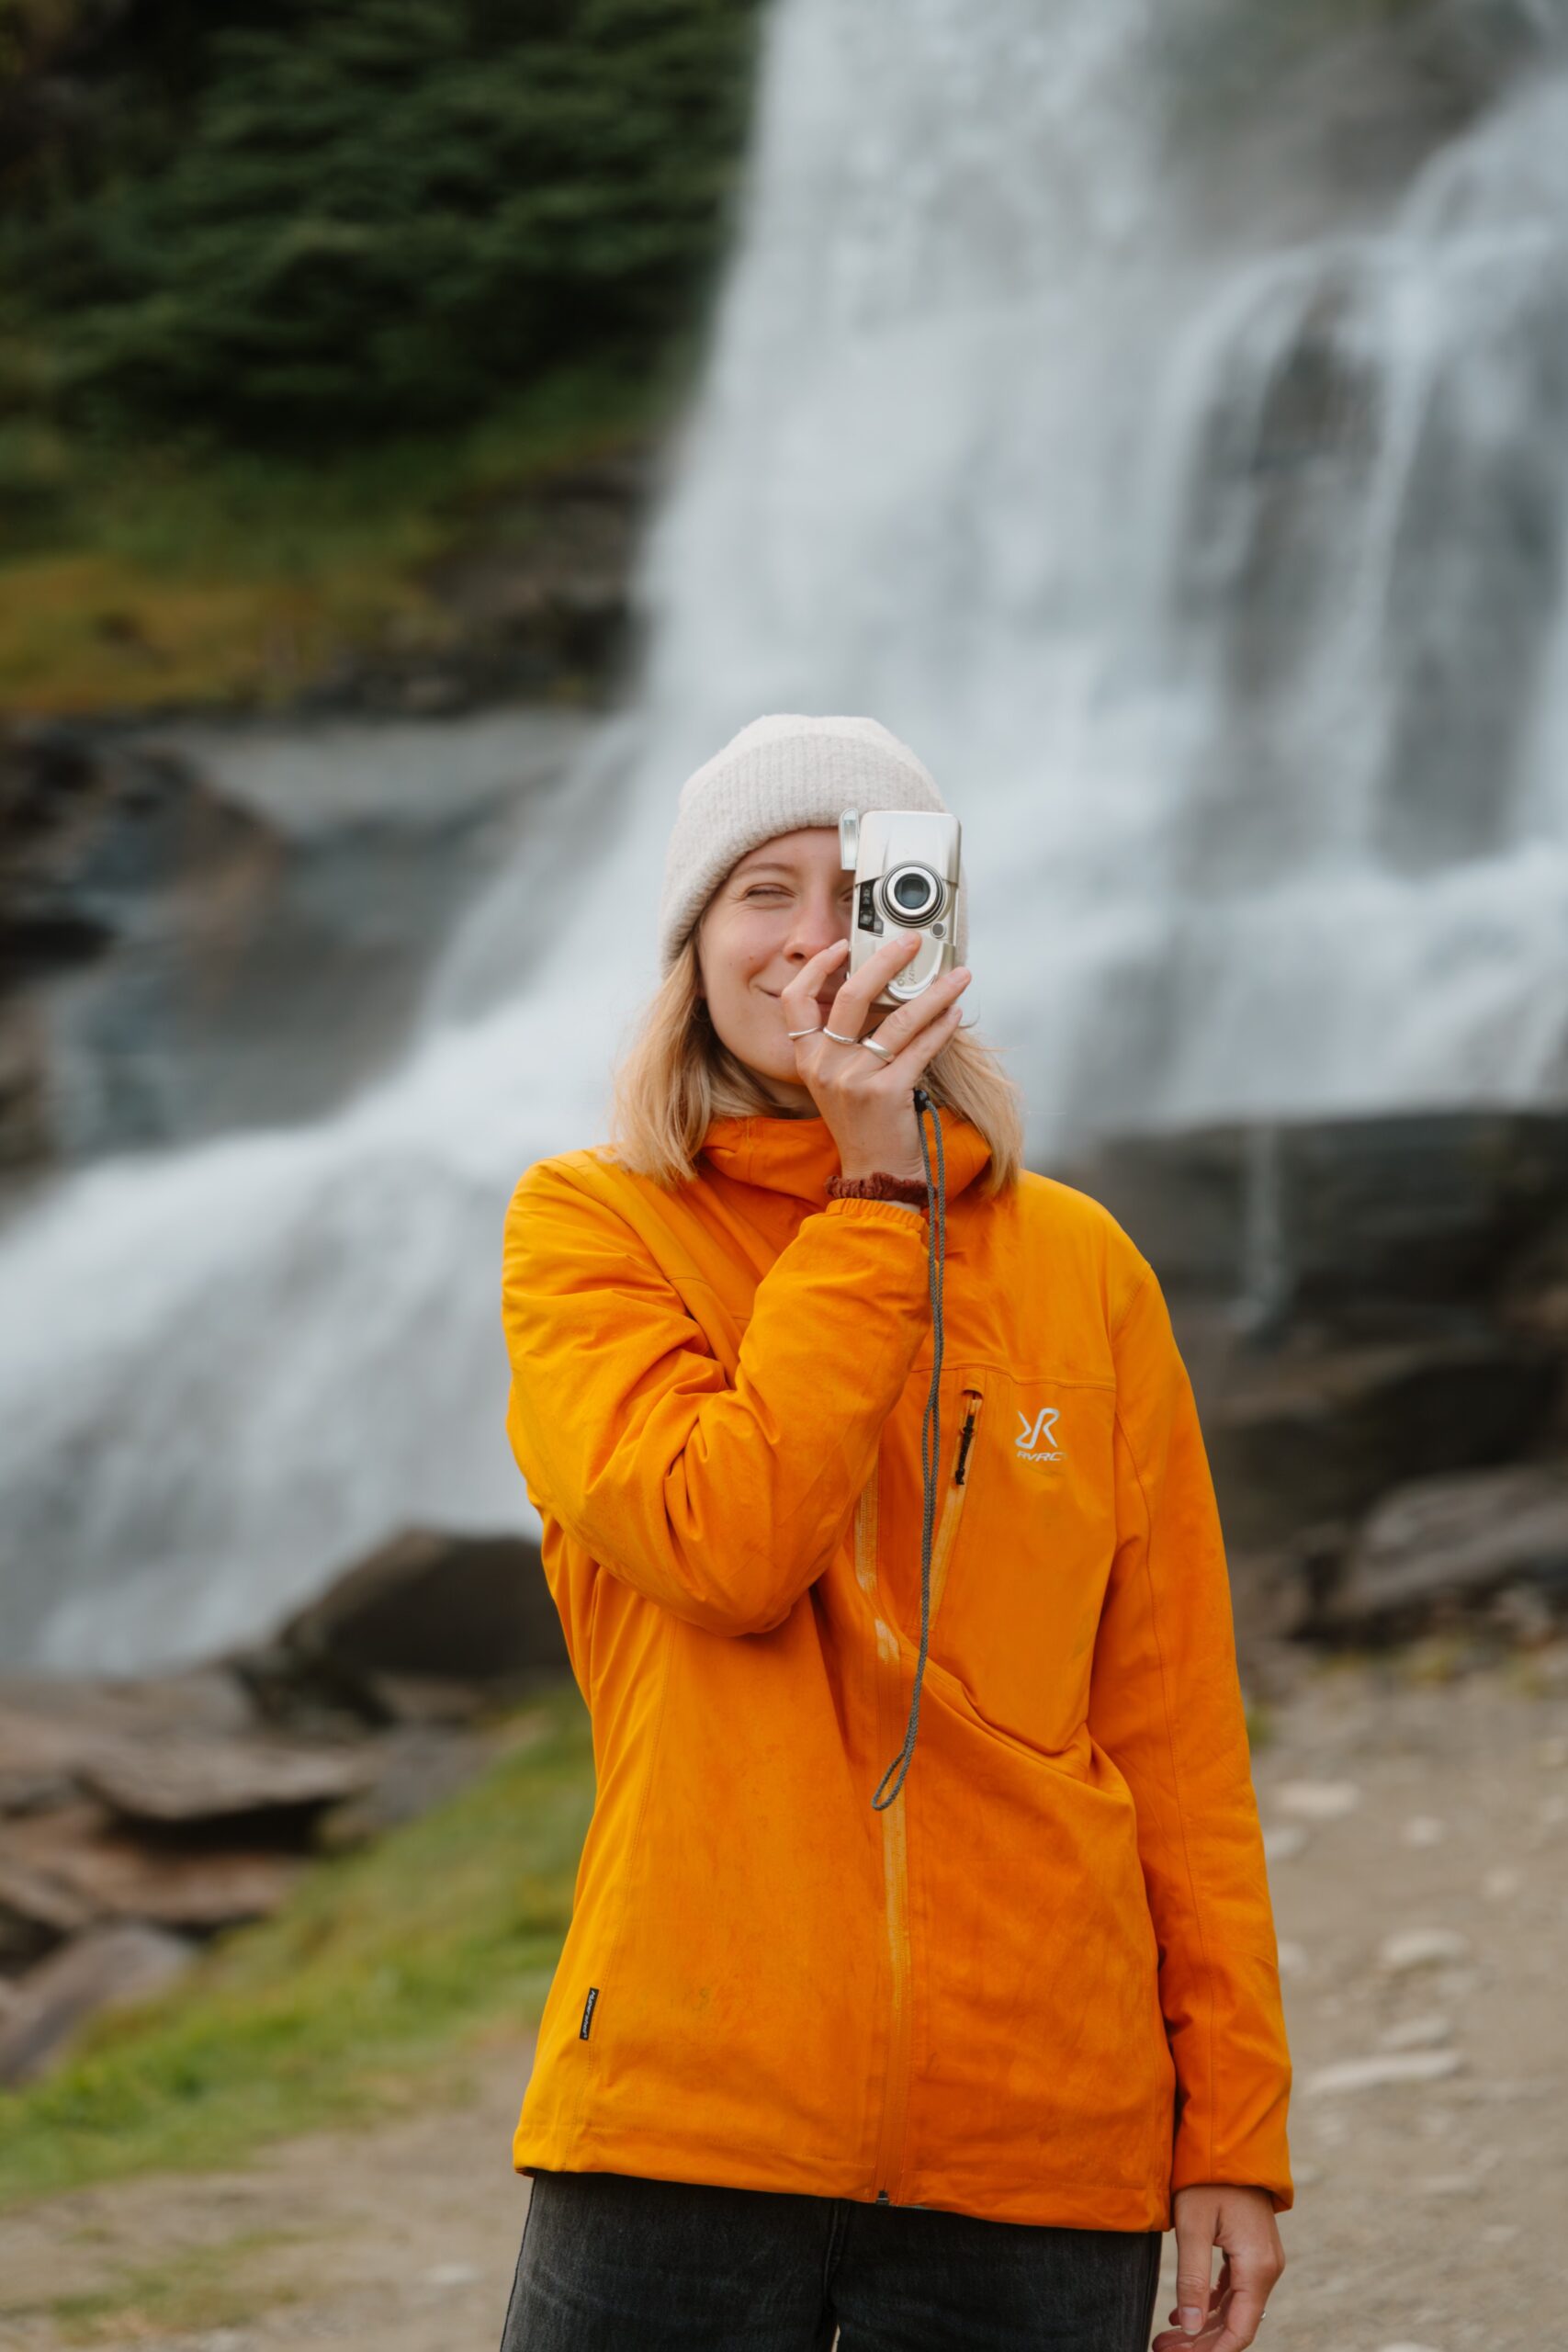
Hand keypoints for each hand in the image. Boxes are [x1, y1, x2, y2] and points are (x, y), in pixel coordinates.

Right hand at [779, 933, 971, 1184]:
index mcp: (807, 1059)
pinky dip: (943, 1027)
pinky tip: (955, 1014)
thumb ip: (845, 1043)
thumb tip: (881, 993)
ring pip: (899, 1019)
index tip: (842, 946)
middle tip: (910, 942)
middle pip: (850, 996)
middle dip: (885, 960)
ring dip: (934, 992)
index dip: (817, 968)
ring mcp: (854, 1079)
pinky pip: (921, 1047)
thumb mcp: (837, 1082)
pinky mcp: (887, 1092)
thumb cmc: (864, 1125)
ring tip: (957, 976)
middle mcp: (825, 1066)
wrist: (875, 1173)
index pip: (795, 1001)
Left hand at [1150, 2185, 1284, 2351]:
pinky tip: (1182, 2315)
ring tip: (1165, 2337)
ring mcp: (1262, 2260)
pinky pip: (1233, 2290)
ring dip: (1201, 2325)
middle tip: (1161, 2347)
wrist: (1230, 2140)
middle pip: (1235, 2323)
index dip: (1211, 2351)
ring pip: (1233, 2308)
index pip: (1240, 2329)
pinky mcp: (1252, 2252)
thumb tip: (1190, 2328)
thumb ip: (1192, 2279)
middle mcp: (1267, 2268)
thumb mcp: (1193, 2227)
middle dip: (1199, 2342)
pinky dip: (1208, 2305)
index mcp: (1257, 2267)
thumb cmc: (1208, 2179)